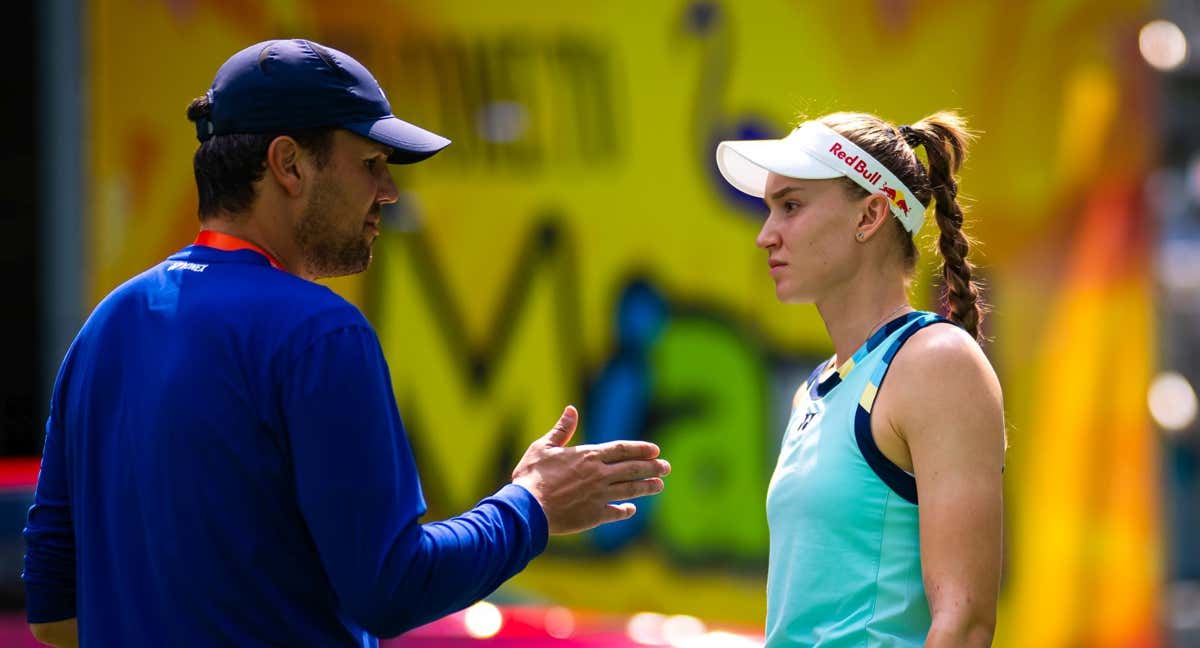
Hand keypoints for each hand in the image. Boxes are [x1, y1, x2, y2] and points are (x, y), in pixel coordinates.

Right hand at [512, 405, 669, 534]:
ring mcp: (599, 495)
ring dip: (647, 487)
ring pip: (630, 490)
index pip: (621, 449)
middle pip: (632, 469)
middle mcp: (598, 474)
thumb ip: (561, 429)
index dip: (640, 449)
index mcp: (588, 456)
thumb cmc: (532, 475)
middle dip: (652, 467)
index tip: (655, 450)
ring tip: (659, 486)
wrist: (528, 508)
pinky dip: (627, 510)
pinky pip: (617, 512)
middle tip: (666, 468)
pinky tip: (632, 509)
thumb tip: (571, 409)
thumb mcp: (544, 447)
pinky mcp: (594, 515)